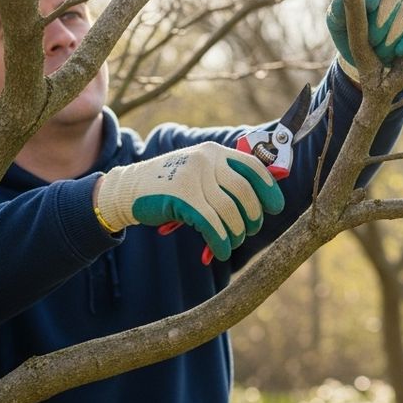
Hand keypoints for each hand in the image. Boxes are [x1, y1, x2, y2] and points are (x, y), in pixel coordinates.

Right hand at [95, 143, 284, 260]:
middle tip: (249, 230)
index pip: (254, 167)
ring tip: (234, 241)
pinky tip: (221, 251)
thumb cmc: (169, 186)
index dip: (269, 189)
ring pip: (229, 211)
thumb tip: (263, 204)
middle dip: (253, 216)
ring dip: (236, 232)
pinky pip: (212, 224)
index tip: (276, 207)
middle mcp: (206, 160)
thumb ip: (225, 180)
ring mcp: (193, 177)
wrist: (126, 190)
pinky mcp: (181, 197)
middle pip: (245, 192)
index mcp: (215, 152)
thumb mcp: (198, 172)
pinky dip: (221, 241)